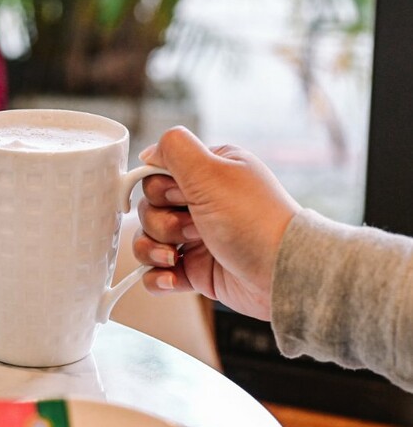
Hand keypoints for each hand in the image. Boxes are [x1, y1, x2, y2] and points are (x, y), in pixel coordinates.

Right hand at [132, 127, 299, 320]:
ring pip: (147, 240)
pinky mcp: (194, 269)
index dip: (160, 189)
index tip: (181, 197)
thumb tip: (148, 151)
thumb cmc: (253, 221)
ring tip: (177, 258)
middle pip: (149, 208)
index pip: (157, 174)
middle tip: (193, 229)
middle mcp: (201, 203)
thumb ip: (175, 149)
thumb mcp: (212, 172)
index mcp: (207, 174)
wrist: (280, 275)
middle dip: (162, 223)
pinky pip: (156, 272)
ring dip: (155, 251)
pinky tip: (173, 277)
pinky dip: (159, 276)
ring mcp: (195, 238)